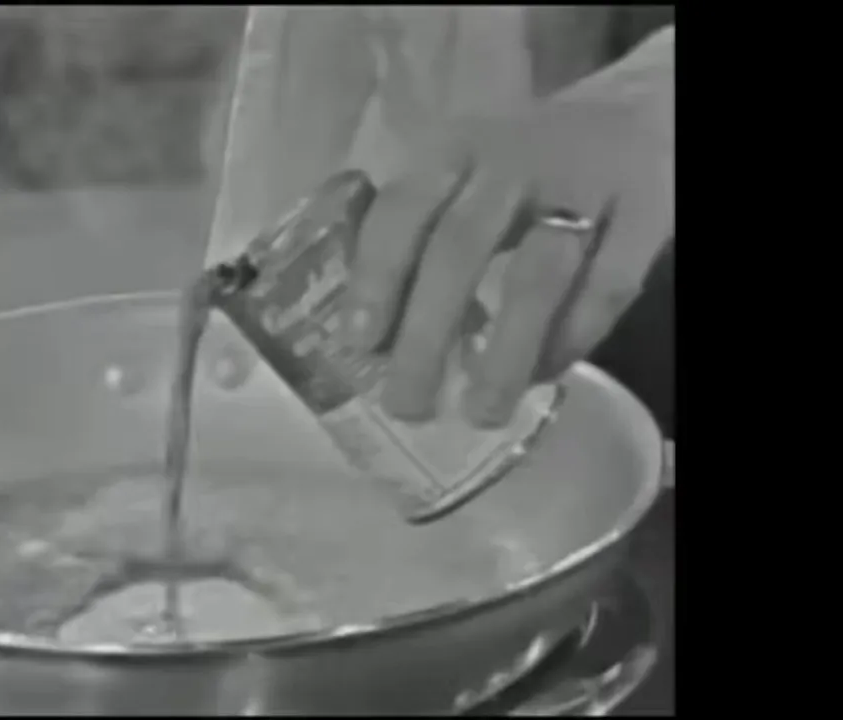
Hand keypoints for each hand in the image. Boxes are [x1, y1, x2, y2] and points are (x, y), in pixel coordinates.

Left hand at [341, 97, 673, 427]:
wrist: (637, 110)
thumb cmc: (523, 164)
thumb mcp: (464, 171)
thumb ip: (420, 233)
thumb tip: (370, 336)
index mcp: (454, 149)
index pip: (403, 210)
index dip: (376, 277)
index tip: (359, 343)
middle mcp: (513, 161)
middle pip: (460, 249)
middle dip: (428, 333)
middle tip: (407, 404)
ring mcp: (583, 186)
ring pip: (537, 276)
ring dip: (504, 351)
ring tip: (481, 412)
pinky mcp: (645, 212)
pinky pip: (606, 287)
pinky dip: (571, 338)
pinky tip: (543, 376)